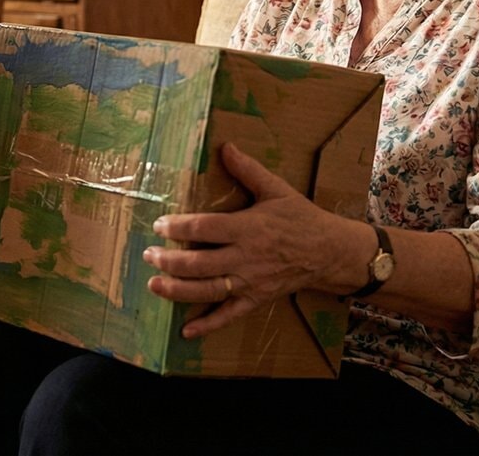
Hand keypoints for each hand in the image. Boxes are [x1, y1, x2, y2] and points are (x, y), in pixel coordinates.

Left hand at [143, 142, 347, 337]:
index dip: (178, 228)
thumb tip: (225, 146)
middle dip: (169, 261)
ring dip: (178, 290)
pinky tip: (186, 332)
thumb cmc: (300, 217)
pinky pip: (229, 315)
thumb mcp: (276, 189)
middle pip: (199, 263)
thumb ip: (248, 170)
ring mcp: (250, 282)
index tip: (160, 225)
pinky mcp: (256, 299)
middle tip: (149, 255)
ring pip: (208, 290)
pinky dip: (207, 325)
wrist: (330, 251)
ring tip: (154, 285)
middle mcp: (245, 257)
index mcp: (247, 228)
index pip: (204, 229)